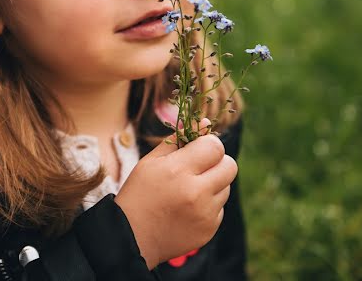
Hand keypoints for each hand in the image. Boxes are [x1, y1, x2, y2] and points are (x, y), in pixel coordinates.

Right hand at [114, 118, 237, 269]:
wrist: (131, 238)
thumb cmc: (139, 194)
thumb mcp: (151, 162)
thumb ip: (179, 139)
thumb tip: (205, 123)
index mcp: (178, 171)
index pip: (215, 146)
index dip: (208, 144)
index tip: (198, 149)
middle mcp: (195, 193)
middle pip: (230, 166)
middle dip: (217, 162)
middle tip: (200, 167)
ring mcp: (205, 214)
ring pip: (226, 187)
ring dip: (213, 184)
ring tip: (188, 191)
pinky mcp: (209, 230)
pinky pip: (220, 208)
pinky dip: (208, 205)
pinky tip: (187, 209)